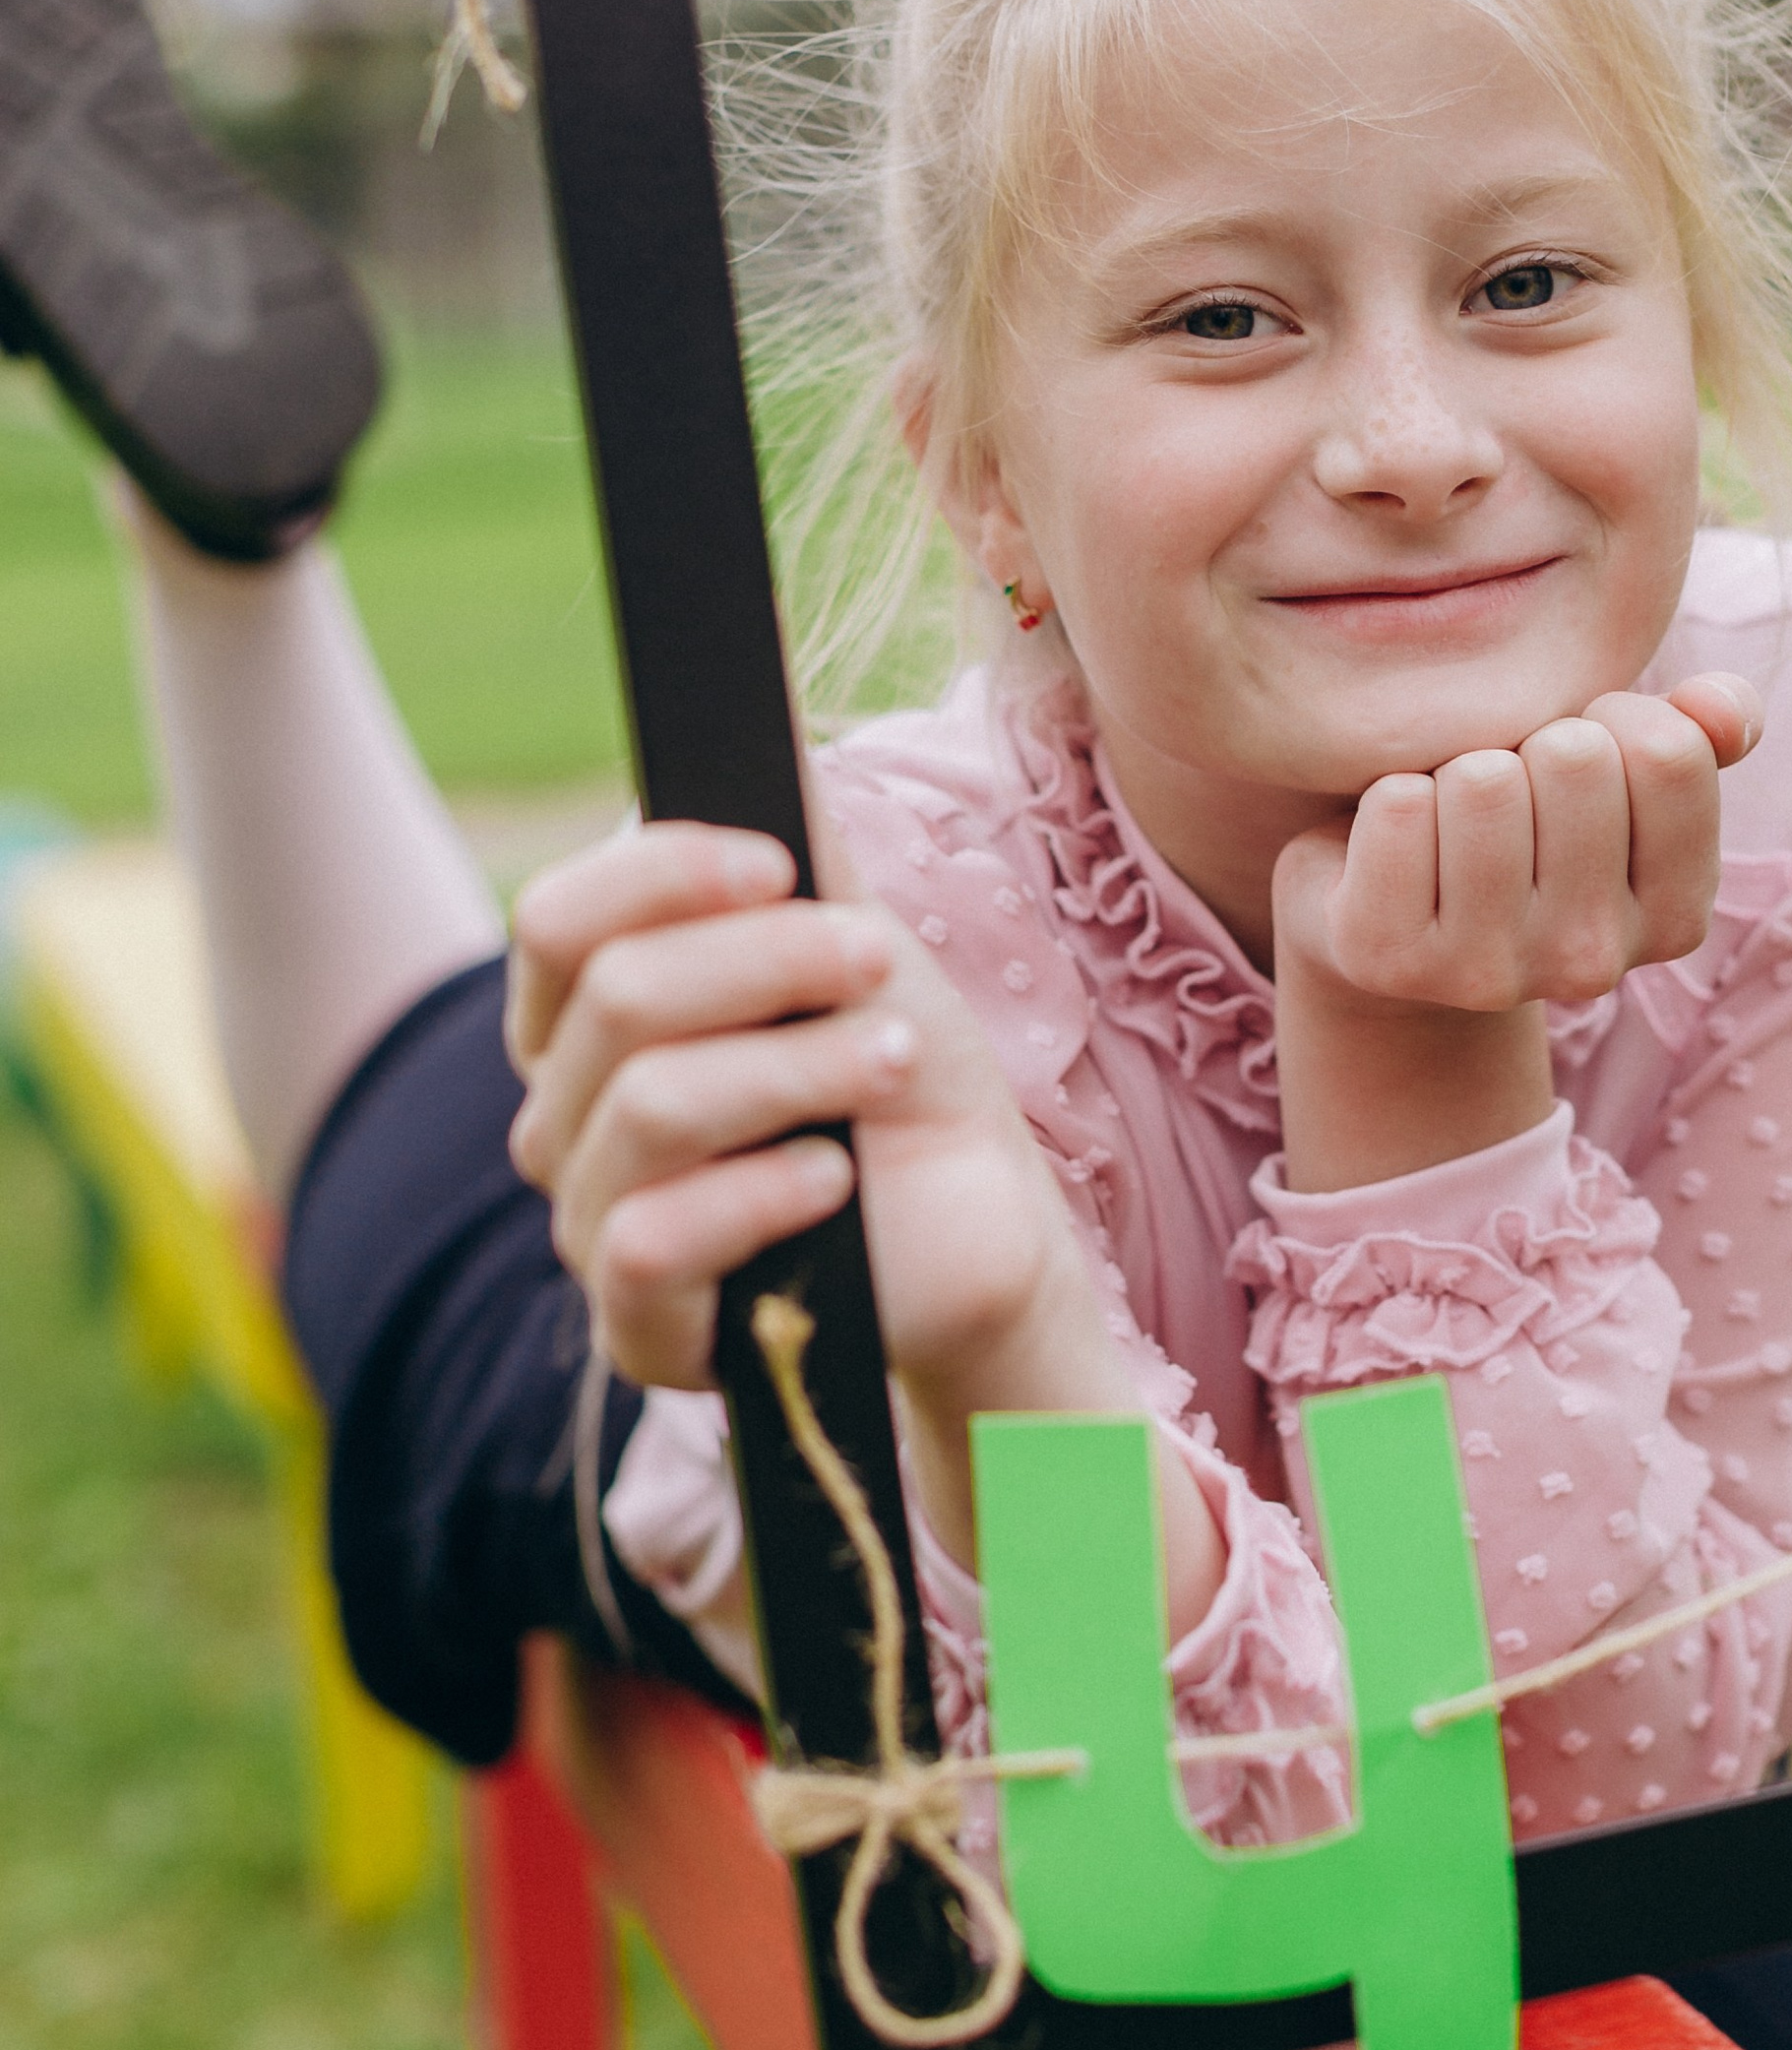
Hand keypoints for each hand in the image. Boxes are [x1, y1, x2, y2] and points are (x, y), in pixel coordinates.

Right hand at [504, 819, 1088, 1409]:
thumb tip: (763, 723)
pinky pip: (653, 1239)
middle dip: (768, 961)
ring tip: (893, 1062)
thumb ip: (797, 850)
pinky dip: (763, 1191)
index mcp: (590, 1018)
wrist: (974, 1222)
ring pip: (652, 1105)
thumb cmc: (896, 1079)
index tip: (778, 863)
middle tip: (876, 959)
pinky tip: (836, 1176)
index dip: (661, 874)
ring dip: (797, 1066)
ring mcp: (594, 1224)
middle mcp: (566, 1117)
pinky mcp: (642, 1327)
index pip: (558, 920)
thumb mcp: (854, 945)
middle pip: (619, 997)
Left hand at [1272, 675, 1760, 1015]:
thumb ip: (1693, 734)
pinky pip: (1399, 807)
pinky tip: (1393, 845)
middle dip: (1529, 740)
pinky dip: (1386, 797)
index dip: (1613, 716)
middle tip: (1504, 797)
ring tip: (1450, 819)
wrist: (1387, 912)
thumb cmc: (1520, 820)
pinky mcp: (1390, 961)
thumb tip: (1722, 710)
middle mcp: (1593, 962)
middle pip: (1575, 755)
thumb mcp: (1620, 777)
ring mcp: (1490, 974)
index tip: (1576, 756)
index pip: (1669, 752)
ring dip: (1454, 768)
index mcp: (1674, 917)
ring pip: (1484, 778)